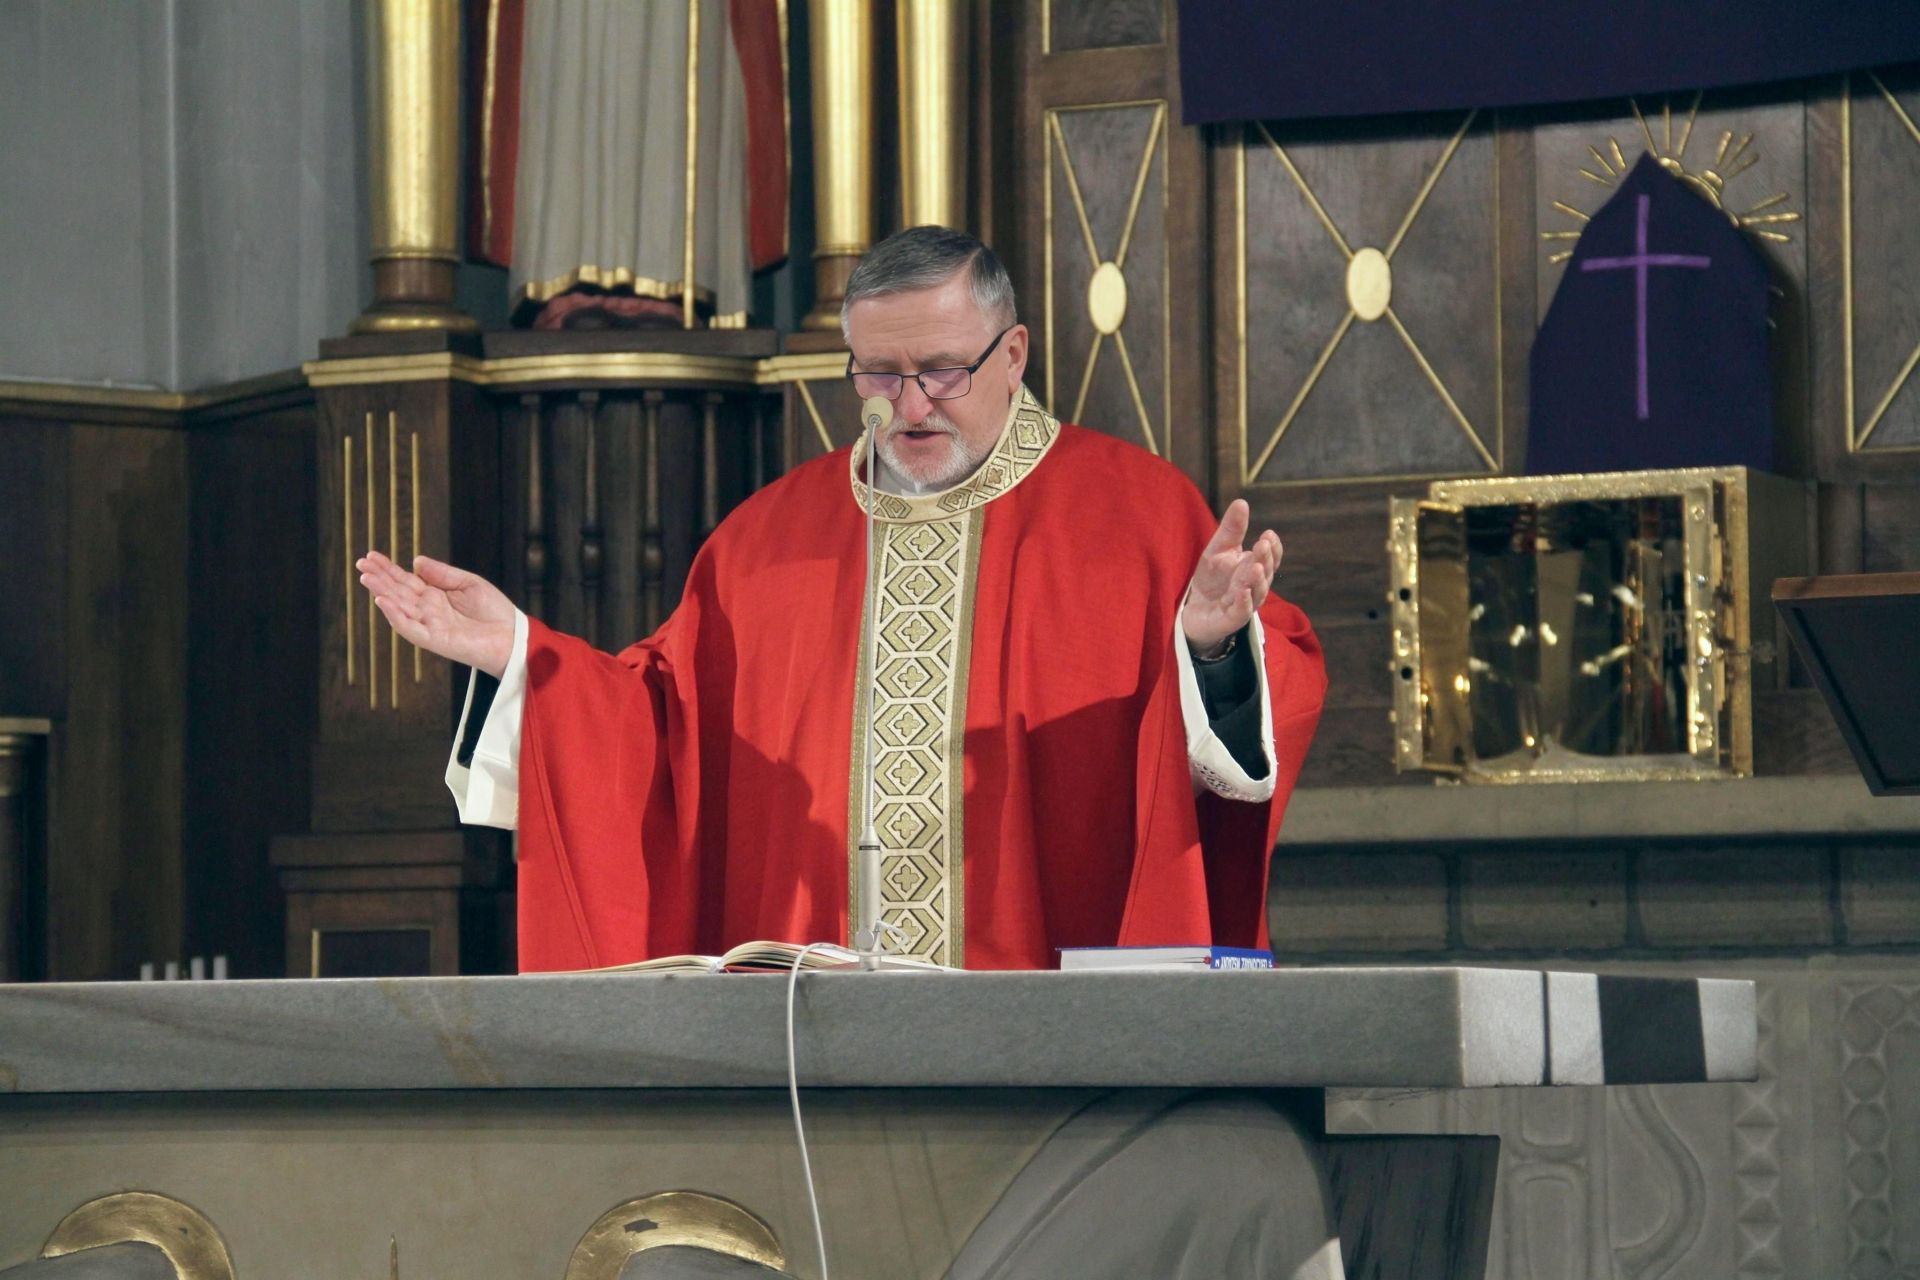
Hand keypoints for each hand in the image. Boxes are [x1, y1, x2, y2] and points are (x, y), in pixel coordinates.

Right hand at [356, 552, 516, 677]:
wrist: (513, 637)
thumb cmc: (494, 612)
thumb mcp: (468, 583)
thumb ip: (442, 574)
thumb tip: (415, 561)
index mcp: (435, 596)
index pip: (406, 580)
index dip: (388, 568)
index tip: (371, 555)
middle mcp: (428, 610)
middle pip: (398, 592)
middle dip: (379, 578)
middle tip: (361, 564)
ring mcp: (429, 625)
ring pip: (399, 608)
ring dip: (382, 593)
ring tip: (367, 578)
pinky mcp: (435, 640)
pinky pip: (410, 628)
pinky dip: (395, 616)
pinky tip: (382, 601)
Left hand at [1182, 499, 1282, 655]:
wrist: (1194, 610)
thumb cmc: (1212, 579)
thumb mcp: (1218, 550)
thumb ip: (1231, 530)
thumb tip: (1242, 502)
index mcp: (1255, 568)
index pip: (1271, 558)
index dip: (1273, 548)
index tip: (1268, 534)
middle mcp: (1255, 586)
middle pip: (1265, 572)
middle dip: (1265, 558)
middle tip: (1262, 544)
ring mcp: (1246, 603)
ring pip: (1256, 592)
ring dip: (1257, 579)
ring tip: (1255, 565)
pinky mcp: (1232, 619)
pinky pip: (1241, 611)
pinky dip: (1244, 601)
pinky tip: (1243, 591)